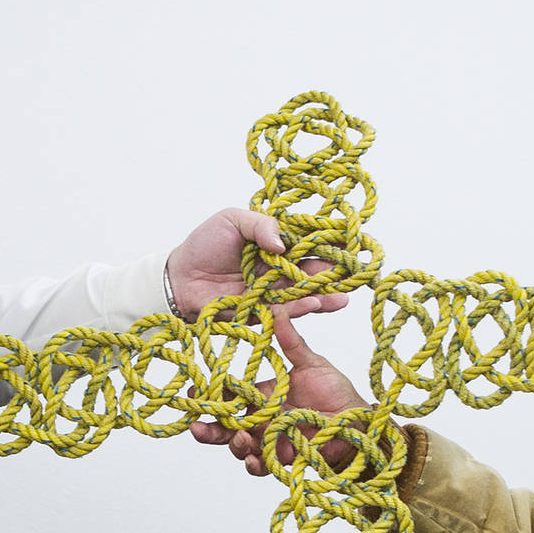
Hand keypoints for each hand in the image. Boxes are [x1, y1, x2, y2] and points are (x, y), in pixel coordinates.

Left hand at [165, 209, 350, 320]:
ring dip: (323, 295)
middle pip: (313, 270)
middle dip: (334, 273)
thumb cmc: (204, 244)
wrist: (178, 278)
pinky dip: (299, 309)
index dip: (329, 242)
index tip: (350, 243)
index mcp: (277, 244)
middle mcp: (279, 268)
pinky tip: (315, 304)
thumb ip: (260, 225)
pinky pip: (284, 311)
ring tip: (341, 296)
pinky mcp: (262, 312)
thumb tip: (283, 243)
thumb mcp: (232, 220)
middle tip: (354, 274)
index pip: (308, 243)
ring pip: (304, 294)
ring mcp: (272, 291)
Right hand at [191, 312, 367, 474]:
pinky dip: (255, 465)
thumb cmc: (337, 392)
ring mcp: (271, 440)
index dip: (212, 396)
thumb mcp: (312, 363)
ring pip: (240, 446)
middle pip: (227, 425)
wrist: (357, 422)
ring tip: (240, 438)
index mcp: (264, 395)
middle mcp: (263, 418)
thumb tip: (276, 311)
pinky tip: (253, 459)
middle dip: (209, 428)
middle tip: (197, 427)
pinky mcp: (283, 458)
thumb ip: (292, 342)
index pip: (230, 396)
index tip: (197, 393)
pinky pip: (262, 465)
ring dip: (234, 444)